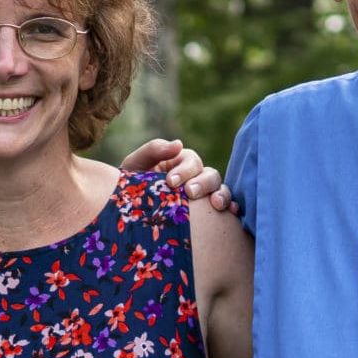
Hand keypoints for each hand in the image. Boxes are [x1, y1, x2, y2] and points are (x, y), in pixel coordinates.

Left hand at [118, 138, 237, 211]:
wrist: (125, 215)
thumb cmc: (128, 186)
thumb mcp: (135, 165)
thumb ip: (153, 150)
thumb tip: (178, 143)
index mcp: (180, 163)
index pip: (191, 162)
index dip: (184, 170)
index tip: (170, 182)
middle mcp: (196, 177)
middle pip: (210, 175)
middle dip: (202, 183)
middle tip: (189, 193)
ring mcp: (203, 196)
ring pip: (220, 189)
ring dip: (221, 194)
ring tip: (217, 205)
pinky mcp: (208, 214)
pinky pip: (225, 208)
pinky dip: (231, 207)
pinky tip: (231, 212)